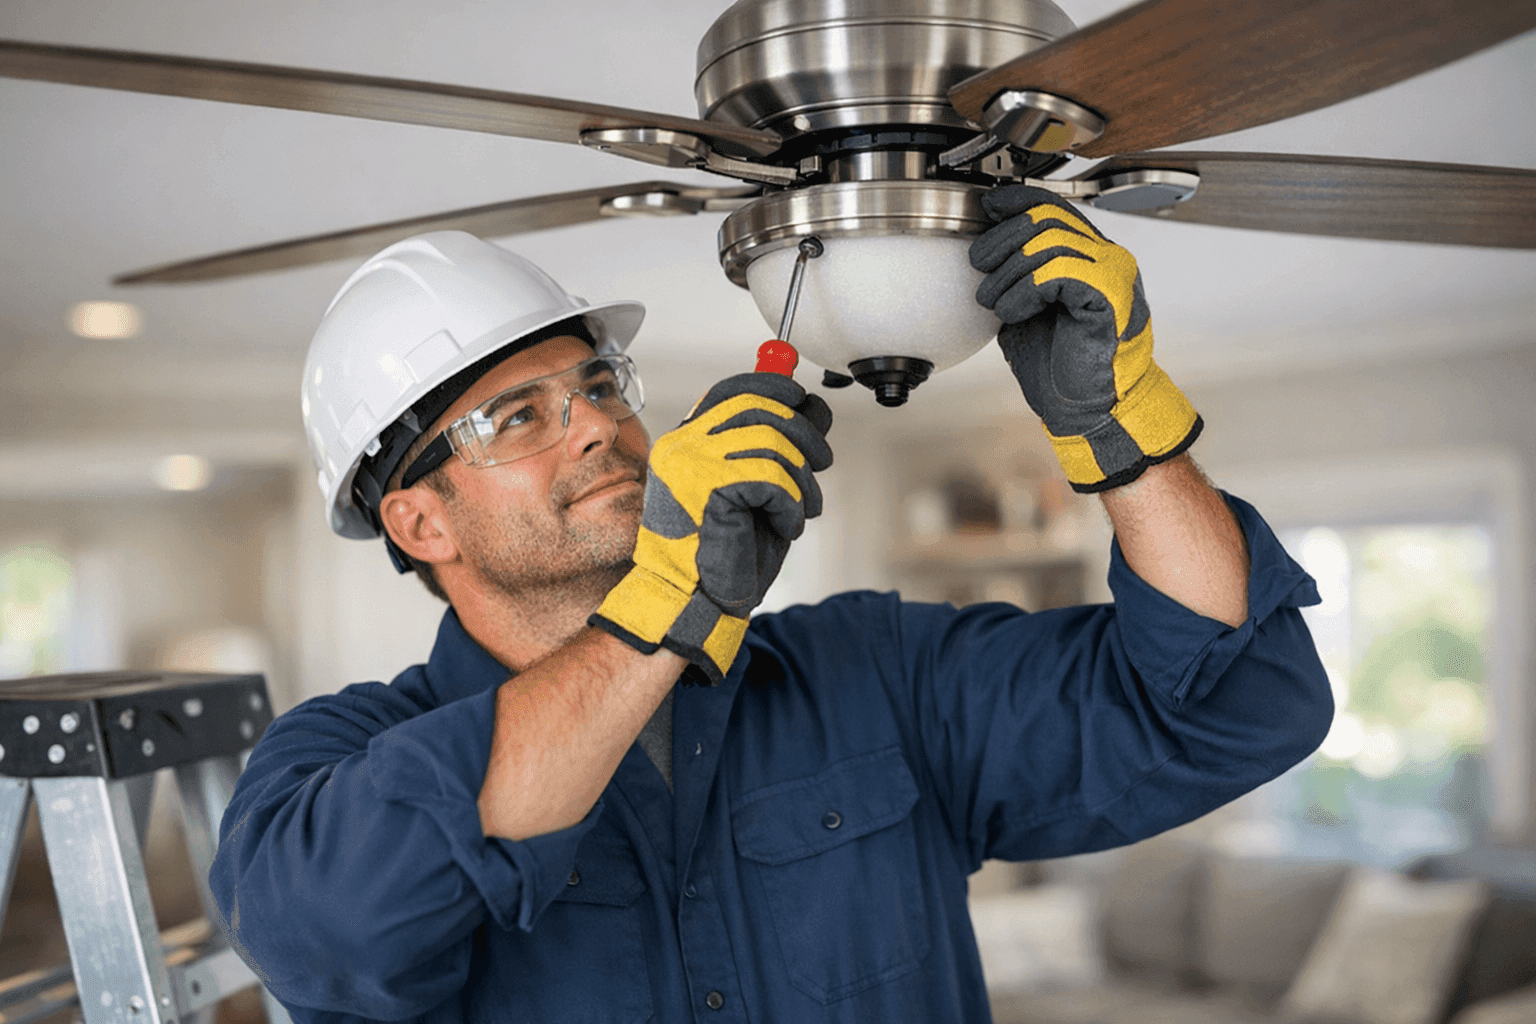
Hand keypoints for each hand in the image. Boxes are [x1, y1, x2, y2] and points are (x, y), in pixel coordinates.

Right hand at [589, 373, 832, 682]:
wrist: (695, 602)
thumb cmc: (727, 552)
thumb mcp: (761, 489)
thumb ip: (779, 448)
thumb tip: (814, 408)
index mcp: (688, 442)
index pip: (733, 389)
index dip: (775, 387)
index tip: (805, 401)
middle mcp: (683, 446)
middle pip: (758, 407)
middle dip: (803, 430)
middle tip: (820, 462)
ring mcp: (690, 465)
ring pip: (770, 441)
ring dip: (800, 477)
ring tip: (802, 509)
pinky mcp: (706, 489)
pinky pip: (769, 477)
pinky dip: (790, 503)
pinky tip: (785, 526)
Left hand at [970, 185, 1200, 491]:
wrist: (1090, 409)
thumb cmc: (1062, 366)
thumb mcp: (1025, 309)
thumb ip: (1015, 275)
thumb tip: (983, 248)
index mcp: (1088, 256)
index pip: (1054, 206)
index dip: (1017, 201)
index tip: (988, 208)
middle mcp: (1105, 258)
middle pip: (1047, 217)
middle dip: (1002, 237)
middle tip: (979, 265)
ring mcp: (1112, 273)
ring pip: (1050, 240)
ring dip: (1009, 270)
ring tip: (993, 300)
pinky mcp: (1110, 295)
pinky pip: (1059, 270)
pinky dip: (1025, 288)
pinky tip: (1012, 311)